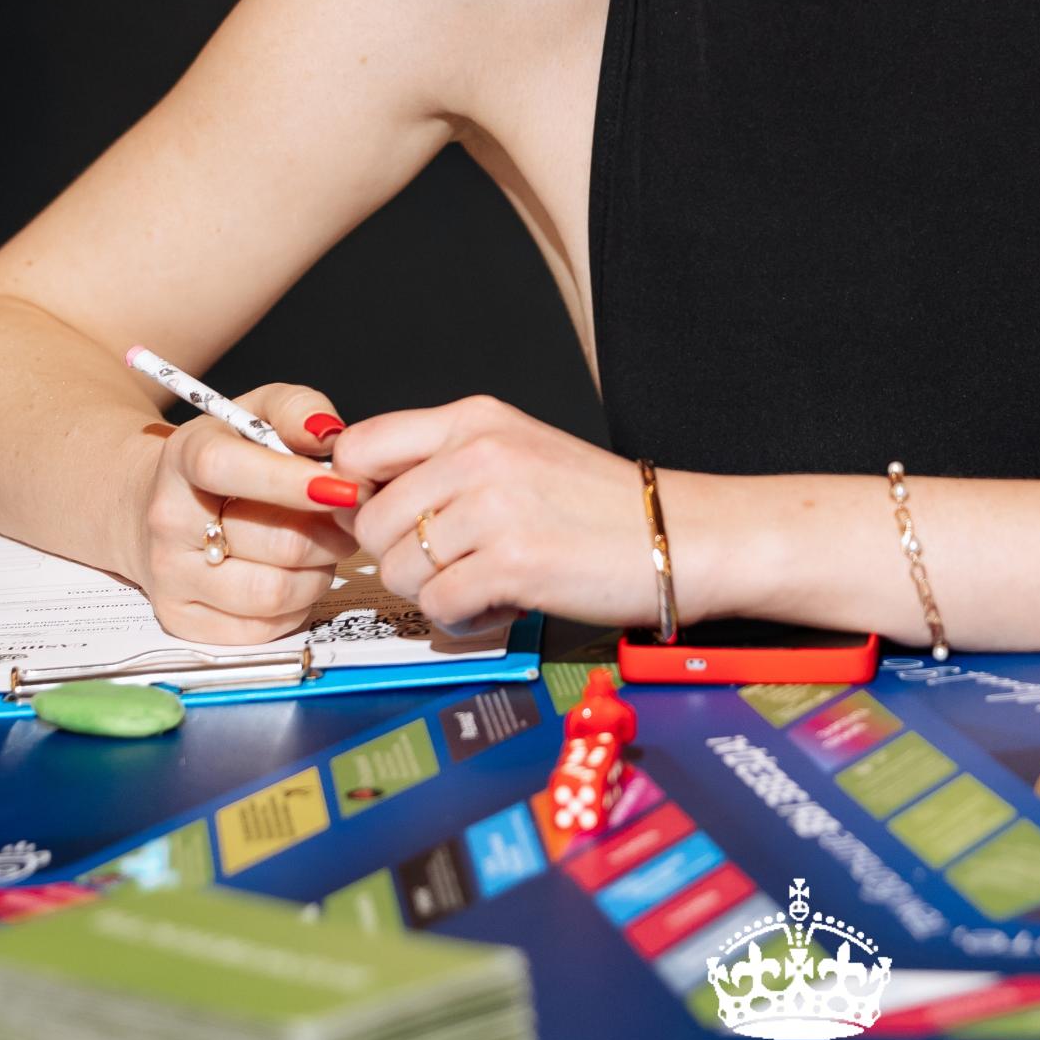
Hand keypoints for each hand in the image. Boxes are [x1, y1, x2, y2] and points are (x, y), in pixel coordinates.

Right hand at [132, 382, 360, 644]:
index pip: (228, 469)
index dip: (291, 480)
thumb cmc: (223, 456)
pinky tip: (296, 573)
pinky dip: (298, 603)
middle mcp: (169, 521)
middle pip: (277, 542)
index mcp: (184, 458)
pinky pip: (266, 628)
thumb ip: (299, 409)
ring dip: (321, 570)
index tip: (345, 486)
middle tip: (350, 515)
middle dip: (332, 530)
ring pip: (277, 592)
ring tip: (323, 543)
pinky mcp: (183, 622)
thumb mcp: (255, 412)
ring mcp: (171, 577)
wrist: (150, 506)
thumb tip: (332, 437)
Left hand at [334, 398, 656, 633]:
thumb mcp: (517, 452)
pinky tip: (499, 604)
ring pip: (398, 569)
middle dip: (399, 558)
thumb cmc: (600, 504)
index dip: (357, 495)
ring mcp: (496, 507)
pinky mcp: (514, 563)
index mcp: (475, 418)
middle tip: (450, 565)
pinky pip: (439, 607)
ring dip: (432, 593)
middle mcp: (479, 453)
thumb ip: (442, 463)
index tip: (384, 521)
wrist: (682, 534)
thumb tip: (358, 499)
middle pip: (370, 521)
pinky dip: (462, 621)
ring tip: (482, 584)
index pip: (360, 447)